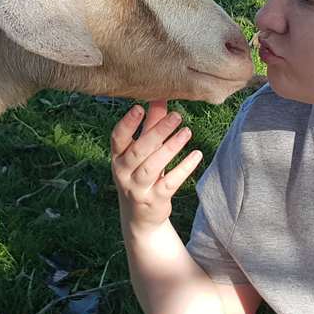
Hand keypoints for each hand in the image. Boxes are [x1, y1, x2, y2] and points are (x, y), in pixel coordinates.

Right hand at [110, 100, 203, 233]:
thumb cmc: (141, 174)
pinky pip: (169, 183)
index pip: (117, 138)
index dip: (127, 123)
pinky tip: (196, 155)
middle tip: (177, 116)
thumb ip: (151, 125)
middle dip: (157, 132)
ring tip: (187, 132)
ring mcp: (137, 188)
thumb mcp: (142, 151)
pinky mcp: (154, 200)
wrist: (140, 217)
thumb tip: (160, 96)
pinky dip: (183, 168)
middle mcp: (123, 172)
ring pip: (152, 167)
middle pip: (139, 150)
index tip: (139, 107)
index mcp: (117, 157)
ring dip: (171, 148)